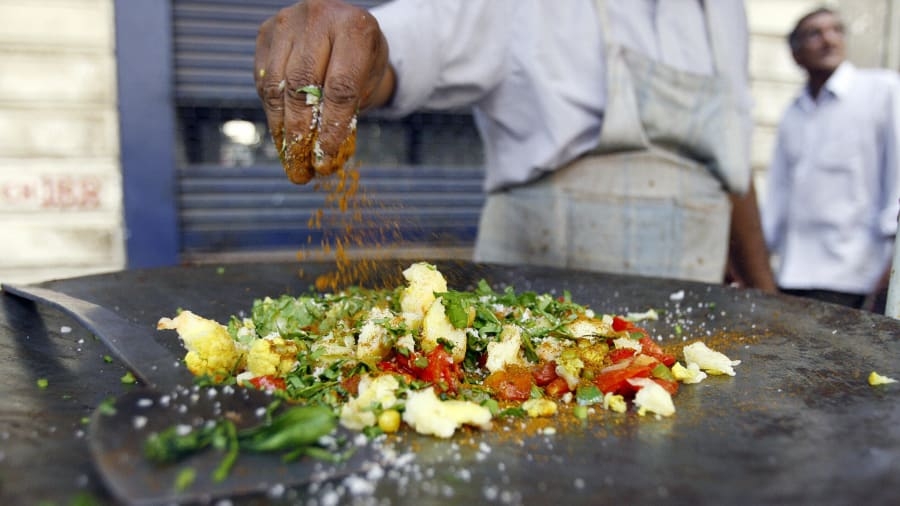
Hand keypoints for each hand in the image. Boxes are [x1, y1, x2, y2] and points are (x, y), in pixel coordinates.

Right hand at [254, 0, 390, 182]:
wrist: (345, 26)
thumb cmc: (361, 59)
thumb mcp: (368, 81)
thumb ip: (349, 111)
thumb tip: (323, 156)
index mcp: (354, 28)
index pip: (340, 87)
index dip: (332, 128)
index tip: (325, 158)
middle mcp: (318, 18)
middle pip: (302, 87)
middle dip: (301, 134)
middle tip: (302, 167)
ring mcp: (287, 22)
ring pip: (276, 86)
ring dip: (281, 129)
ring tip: (290, 159)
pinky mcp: (266, 33)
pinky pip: (263, 81)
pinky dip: (272, 112)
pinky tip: (281, 135)